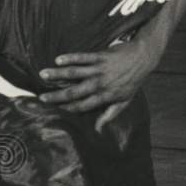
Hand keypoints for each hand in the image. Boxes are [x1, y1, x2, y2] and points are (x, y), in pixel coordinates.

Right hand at [38, 39, 156, 127]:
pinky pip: (83, 57)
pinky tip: (58, 60)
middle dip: (57, 95)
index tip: (54, 111)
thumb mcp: (125, 100)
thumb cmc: (133, 81)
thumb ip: (110, 113)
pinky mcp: (100, 56)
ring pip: (75, 73)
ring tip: (43, 74)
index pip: (83, 105)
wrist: (143, 58)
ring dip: (58, 74)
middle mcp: (101, 85)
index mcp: (106, 97)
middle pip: (75, 92)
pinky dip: (70, 58)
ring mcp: (100, 70)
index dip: (68, 109)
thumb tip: (98, 128)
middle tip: (42, 97)